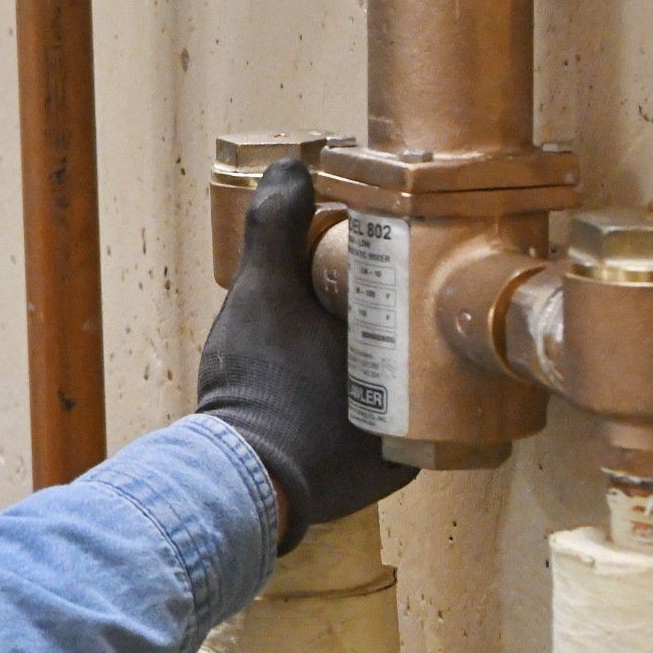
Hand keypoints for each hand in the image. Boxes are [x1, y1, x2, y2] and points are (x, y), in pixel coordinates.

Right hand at [195, 159, 415, 541]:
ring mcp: (397, 457)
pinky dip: (355, 413)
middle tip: (348, 303)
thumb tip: (294, 168)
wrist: (234, 481)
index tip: (371, 262)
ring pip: (393, 396)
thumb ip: (275, 228)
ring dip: (370, 372)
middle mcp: (418, 418)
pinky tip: (330, 392)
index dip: (394, 283)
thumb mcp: (262, 294)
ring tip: (336, 343)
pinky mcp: (370, 484)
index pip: (416, 311)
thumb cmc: (259, 388)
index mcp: (406, 369)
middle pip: (408, 355)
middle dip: (382, 330)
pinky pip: (374, 434)